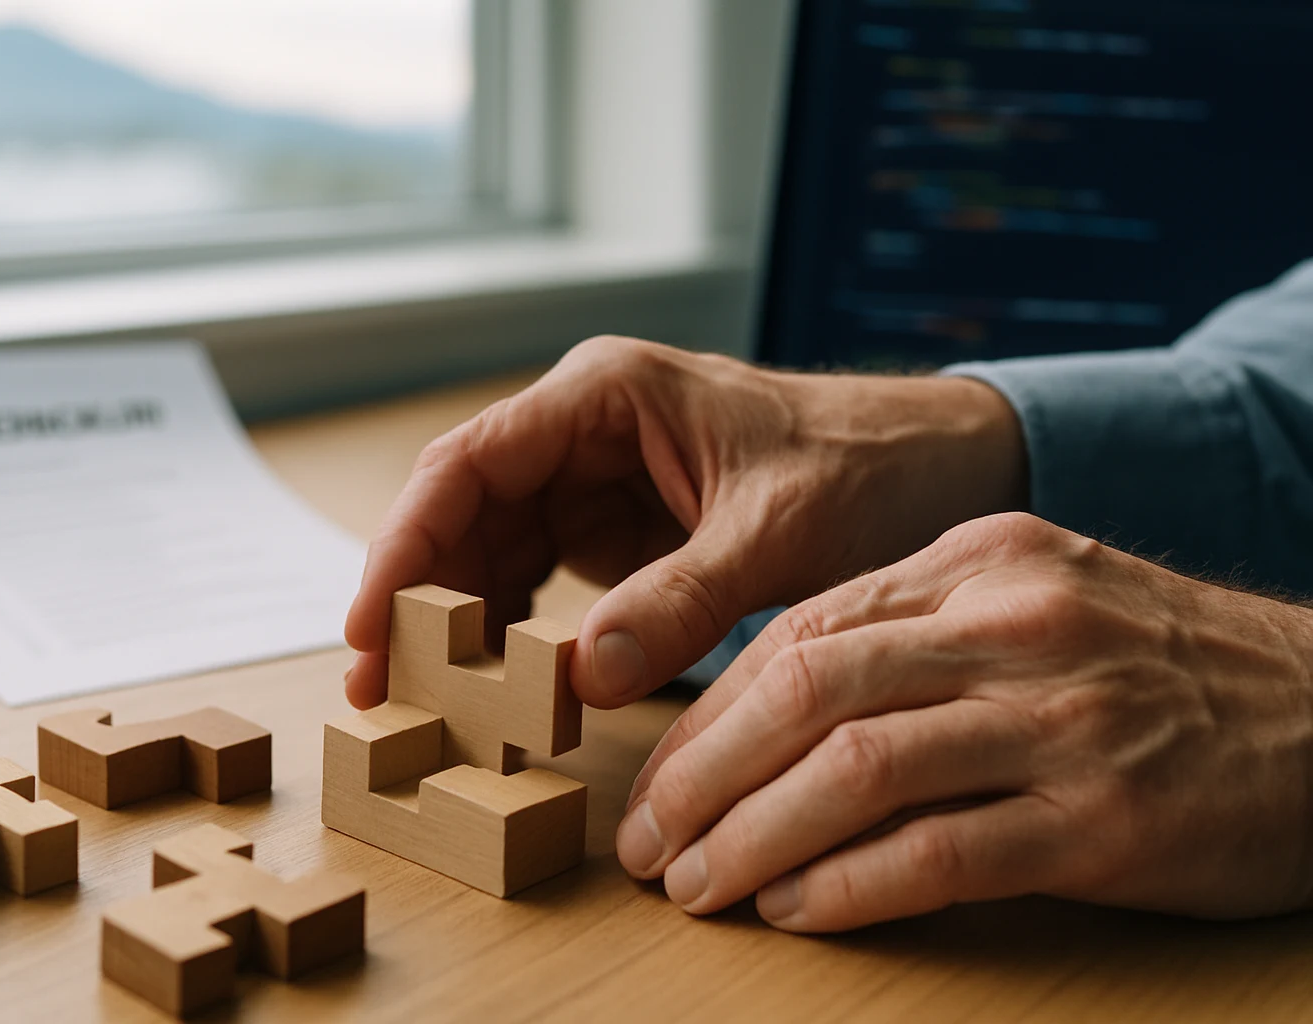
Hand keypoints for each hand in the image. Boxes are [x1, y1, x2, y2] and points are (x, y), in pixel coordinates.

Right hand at [344, 335, 1025, 709]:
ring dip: (458, 623)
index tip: (375, 625)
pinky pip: (538, 581)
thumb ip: (680, 599)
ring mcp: (595, 483)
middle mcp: (583, 431)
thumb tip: (581, 680)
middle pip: (462, 512)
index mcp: (605, 395)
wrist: (936, 465)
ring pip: (490, 551)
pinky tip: (499, 688)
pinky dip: (513, 634)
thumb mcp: (774, 533)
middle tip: (384, 692)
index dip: (407, 543)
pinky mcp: (618, 532)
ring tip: (428, 705)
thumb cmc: (864, 463)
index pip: (468, 464)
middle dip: (418, 598)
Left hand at [618, 513, 1312, 931]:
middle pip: (808, 692)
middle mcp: (1013, 625)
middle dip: (705, 775)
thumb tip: (768, 707)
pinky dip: (850, 887)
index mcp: (980, 562)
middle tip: (652, 841)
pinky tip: (797, 909)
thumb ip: (912, 633)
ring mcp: (1062, 718)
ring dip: (754, 836)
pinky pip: (941, 852)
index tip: (662, 777)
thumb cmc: (1157, 666)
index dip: (709, 713)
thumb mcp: (1035, 602)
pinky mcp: (1105, 816)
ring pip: (857, 770)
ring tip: (700, 885)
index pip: (800, 632)